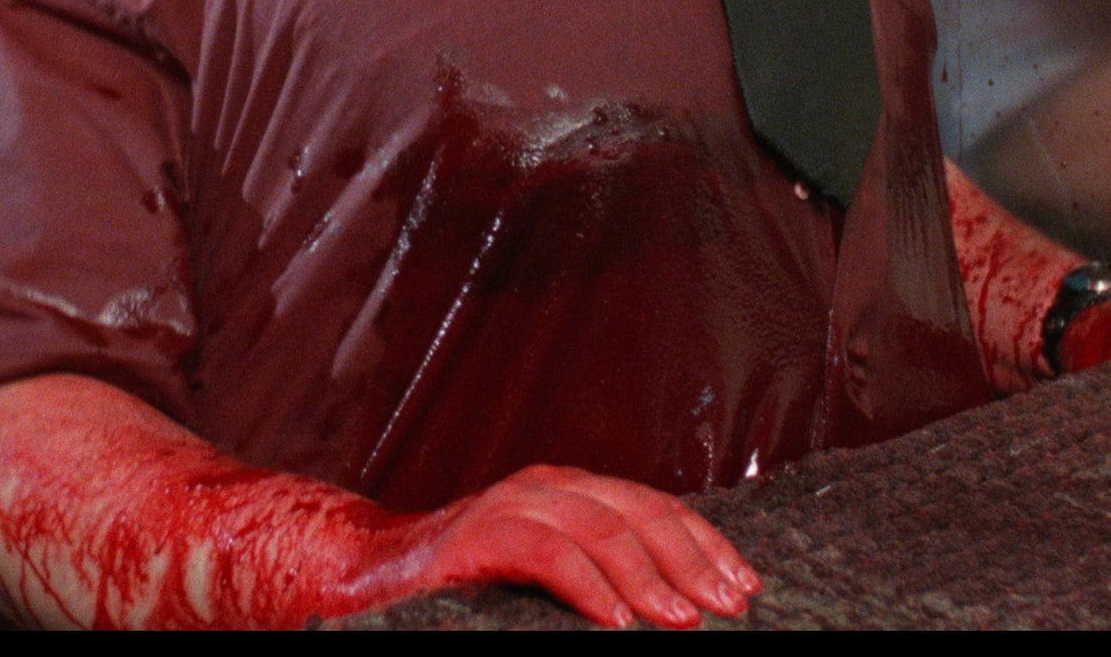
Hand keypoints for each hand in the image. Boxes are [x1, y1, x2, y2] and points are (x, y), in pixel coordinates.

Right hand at [365, 464, 760, 628]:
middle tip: (728, 607)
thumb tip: (674, 613)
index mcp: (569, 495)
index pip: (655, 508)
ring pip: (600, 526)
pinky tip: (617, 622)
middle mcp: (544, 488)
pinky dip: (589, 586)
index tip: (744, 585)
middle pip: (639, 512)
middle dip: (691, 561)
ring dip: (649, 577)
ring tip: (683, 621)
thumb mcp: (545, 582)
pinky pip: (546, 552)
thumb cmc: (464, 591)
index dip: (705, 544)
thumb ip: (599, 580)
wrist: (366, 582)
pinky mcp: (476, 537)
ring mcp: (509, 505)